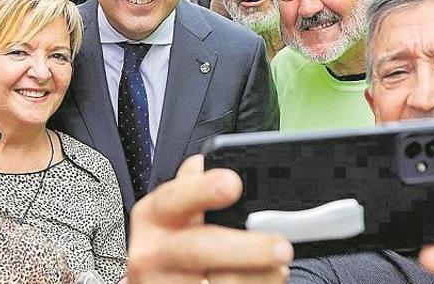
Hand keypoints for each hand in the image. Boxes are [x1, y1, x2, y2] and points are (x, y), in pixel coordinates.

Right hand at [127, 155, 291, 282]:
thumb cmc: (166, 249)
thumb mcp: (170, 214)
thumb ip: (190, 188)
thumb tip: (201, 163)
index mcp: (153, 217)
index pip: (175, 198)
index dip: (204, 190)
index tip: (232, 185)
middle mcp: (152, 252)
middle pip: (199, 249)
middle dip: (246, 249)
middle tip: (281, 248)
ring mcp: (165, 283)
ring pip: (220, 281)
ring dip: (258, 275)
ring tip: (276, 268)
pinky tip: (259, 280)